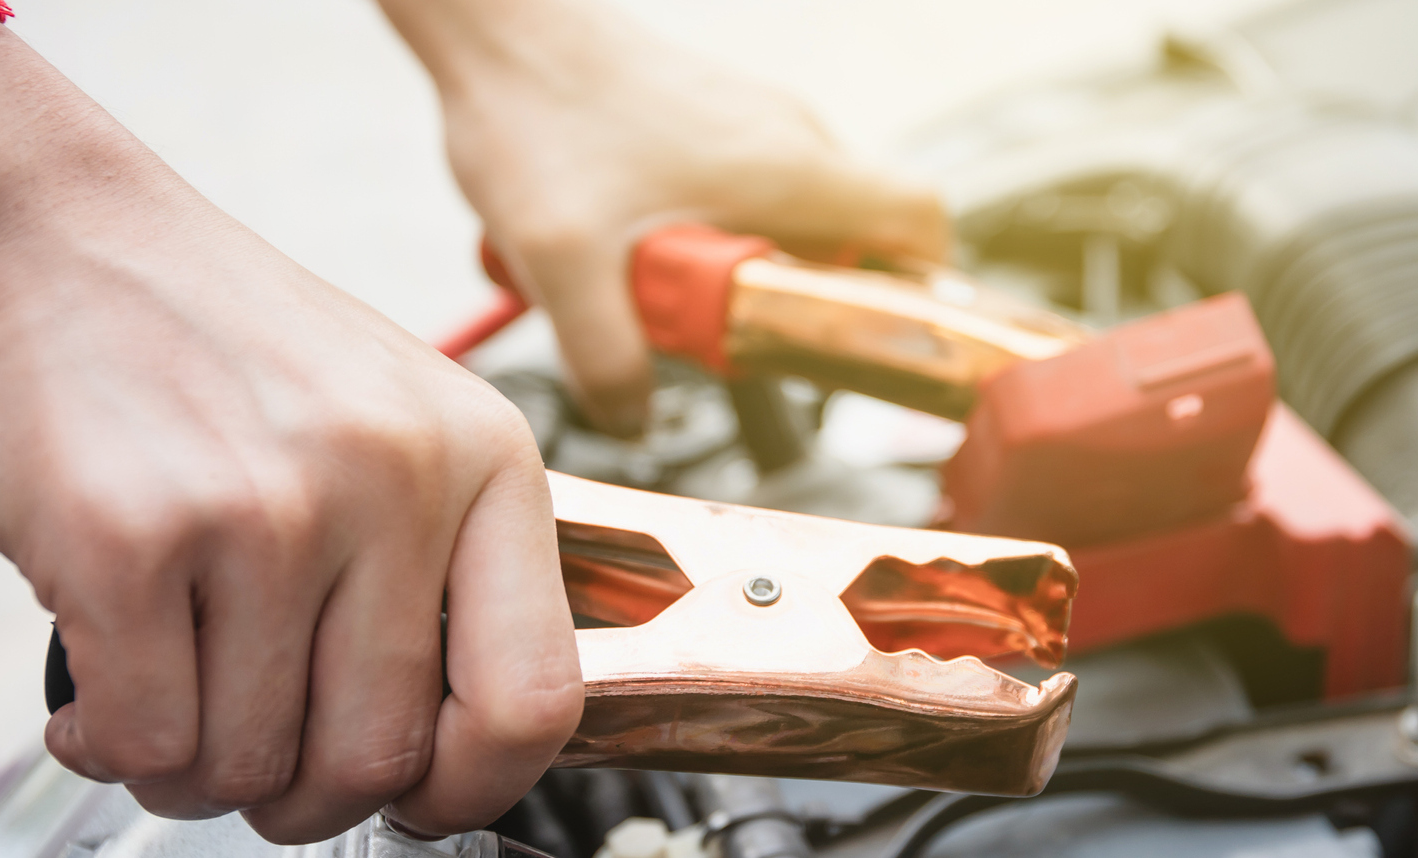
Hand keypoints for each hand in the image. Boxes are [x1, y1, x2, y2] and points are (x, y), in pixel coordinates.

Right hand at [0, 20, 580, 842]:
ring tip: (166, 694)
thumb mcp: (399, 424)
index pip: (533, 699)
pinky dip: (112, 745)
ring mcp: (268, 509)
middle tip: (251, 750)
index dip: (473, 787)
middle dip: (304, 796)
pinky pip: (146, 740)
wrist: (52, 240)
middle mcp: (396, 482)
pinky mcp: (132, 537)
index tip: (417, 798)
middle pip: (377, 760)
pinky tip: (99, 693)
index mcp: (486, 462)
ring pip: (252, 765)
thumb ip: (447, 566)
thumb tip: (461, 749)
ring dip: (196, 768)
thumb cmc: (225, 352)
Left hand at [381, 0, 948, 435]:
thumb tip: (632, 420)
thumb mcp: (564, 263)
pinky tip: (629, 243)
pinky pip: (743, 192)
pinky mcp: (713, 117)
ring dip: (743, 267)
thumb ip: (605, 357)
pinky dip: (707, 232)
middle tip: (731, 332)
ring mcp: (754, 120)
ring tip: (662, 284)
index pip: (921, 222)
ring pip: (793, 217)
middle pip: (857, 237)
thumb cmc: (543, 111)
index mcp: (792, 170)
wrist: (496, 30)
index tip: (879, 335)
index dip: (921, 288)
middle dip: (803, 301)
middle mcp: (791, 137)